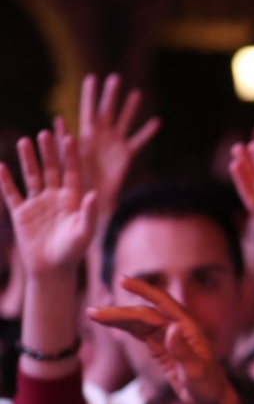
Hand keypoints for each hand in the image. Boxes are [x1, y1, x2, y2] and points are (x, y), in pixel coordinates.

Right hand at [0, 130, 96, 279]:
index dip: (71, 156)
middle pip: (52, 170)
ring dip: (29, 160)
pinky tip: (1, 166)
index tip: (69, 138)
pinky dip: (6, 181)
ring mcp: (37, 204)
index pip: (73, 173)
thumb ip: (89, 213)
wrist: (52, 270)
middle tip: (45, 134)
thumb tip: (94, 193)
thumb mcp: (84, 232)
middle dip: (49, 153)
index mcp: (73, 200)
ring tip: (25, 141)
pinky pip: (12, 194)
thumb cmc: (73, 253)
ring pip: (32, 177)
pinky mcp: (21, 213)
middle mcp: (55, 198)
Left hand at [60, 73, 157, 221]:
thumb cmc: (76, 180)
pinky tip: (156, 121)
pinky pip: (139, 141)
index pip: (88, 110)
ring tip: (136, 92)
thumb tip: (56, 119)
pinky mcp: (126, 155)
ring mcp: (115, 143)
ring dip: (130, 108)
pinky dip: (147, 132)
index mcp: (86, 135)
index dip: (90, 95)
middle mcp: (101, 135)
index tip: (91, 78)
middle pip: (107, 111)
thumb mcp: (69, 158)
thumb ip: (66, 138)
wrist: (92, 198)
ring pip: (124, 121)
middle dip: (110, 95)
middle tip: (114, 77)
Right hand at [87, 278, 233, 403]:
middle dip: (119, 312)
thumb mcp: (197, 371)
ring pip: (138, 321)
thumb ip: (184, 352)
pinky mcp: (158, 345)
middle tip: (93, 312)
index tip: (122, 280)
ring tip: (92, 315)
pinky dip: (122, 326)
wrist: (209, 396)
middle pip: (144, 314)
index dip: (143, 290)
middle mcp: (176, 326)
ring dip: (117, 317)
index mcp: (188, 327)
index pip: (163, 302)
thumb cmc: (207, 384)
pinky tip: (106, 322)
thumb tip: (171, 329)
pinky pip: (138, 331)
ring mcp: (166, 335)